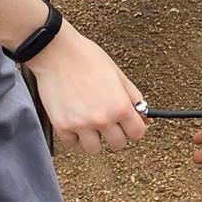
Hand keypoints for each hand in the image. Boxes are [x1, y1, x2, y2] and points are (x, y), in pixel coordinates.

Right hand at [26, 23, 147, 153]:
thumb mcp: (118, 75)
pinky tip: (74, 118)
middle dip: (116, 134)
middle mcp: (102, 119)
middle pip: (118, 144)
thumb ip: (133, 98)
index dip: (135, 128)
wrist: (56, 52)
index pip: (137, 134)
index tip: (129, 125)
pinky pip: (72, 143)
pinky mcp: (61, 126)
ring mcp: (81, 125)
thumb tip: (145, 117)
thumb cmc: (87, 58)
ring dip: (94, 138)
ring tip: (90, 122)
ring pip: (94, 149)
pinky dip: (73, 135)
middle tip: (109, 121)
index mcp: (120, 106)